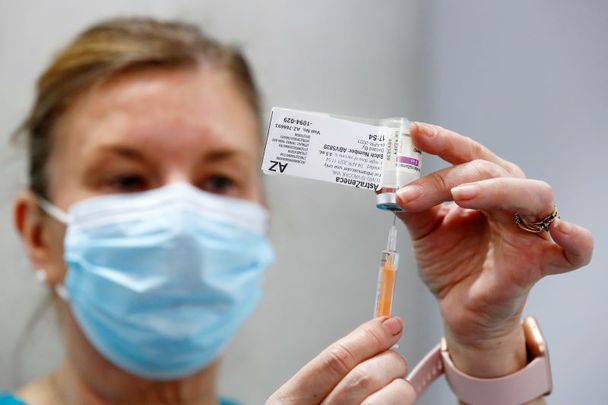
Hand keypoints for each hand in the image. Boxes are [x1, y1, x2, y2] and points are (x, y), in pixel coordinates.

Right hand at [266, 317, 415, 404]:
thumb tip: (376, 339)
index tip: (390, 324)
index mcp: (289, 404)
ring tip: (395, 389)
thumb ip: (330, 376)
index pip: (334, 361)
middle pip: (365, 377)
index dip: (367, 337)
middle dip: (389, 360)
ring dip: (402, 388)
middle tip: (393, 361)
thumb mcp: (301, 403)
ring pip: (390, 399)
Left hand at [397, 122, 593, 376]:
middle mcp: (510, 200)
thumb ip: (411, 207)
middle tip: (411, 194)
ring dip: (496, 190)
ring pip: (532, 194)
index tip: (413, 132)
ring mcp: (529, 229)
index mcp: (484, 187)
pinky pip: (574, 250)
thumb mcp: (425, 231)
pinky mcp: (541, 262)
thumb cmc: (452, 265)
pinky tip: (560, 230)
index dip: (442, 141)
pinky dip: (574, 238)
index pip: (467, 155)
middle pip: (491, 171)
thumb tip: (386, 185)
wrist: (461, 309)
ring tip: (460, 197)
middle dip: (448, 177)